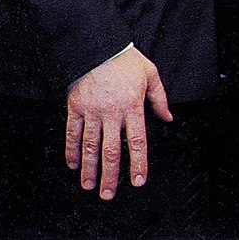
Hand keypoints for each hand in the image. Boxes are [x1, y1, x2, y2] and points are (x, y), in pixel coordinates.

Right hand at [64, 47, 172, 199]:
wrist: (98, 44)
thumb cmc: (125, 58)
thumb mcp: (150, 74)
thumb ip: (159, 98)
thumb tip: (167, 117)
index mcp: (132, 105)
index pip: (137, 141)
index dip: (138, 163)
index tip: (137, 181)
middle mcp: (112, 111)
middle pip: (111, 150)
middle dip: (110, 176)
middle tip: (108, 194)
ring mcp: (92, 110)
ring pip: (90, 146)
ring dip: (89, 169)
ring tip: (89, 186)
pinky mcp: (76, 106)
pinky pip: (72, 132)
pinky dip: (71, 150)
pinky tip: (72, 164)